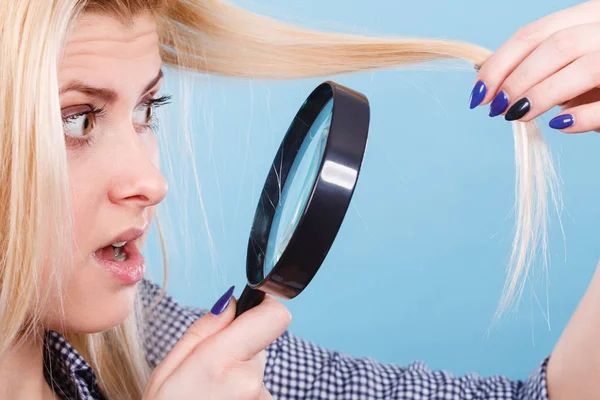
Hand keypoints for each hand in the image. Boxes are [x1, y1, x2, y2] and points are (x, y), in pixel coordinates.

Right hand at [142, 293, 290, 399]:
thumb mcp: (168, 369)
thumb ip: (204, 329)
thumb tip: (232, 303)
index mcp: (222, 362)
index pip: (274, 316)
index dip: (265, 307)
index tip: (252, 308)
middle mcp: (250, 382)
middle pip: (260, 344)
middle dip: (238, 350)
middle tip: (208, 372)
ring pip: (256, 371)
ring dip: (239, 378)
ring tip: (210, 397)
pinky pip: (257, 391)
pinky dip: (242, 396)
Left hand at [469, 1, 599, 132]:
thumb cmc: (597, 85)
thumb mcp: (566, 67)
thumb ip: (534, 67)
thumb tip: (484, 78)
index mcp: (589, 15)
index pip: (533, 33)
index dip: (499, 64)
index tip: (478, 94)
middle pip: (556, 46)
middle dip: (517, 79)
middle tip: (497, 108)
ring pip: (582, 66)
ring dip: (541, 94)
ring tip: (518, 116)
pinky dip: (580, 115)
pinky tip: (559, 124)